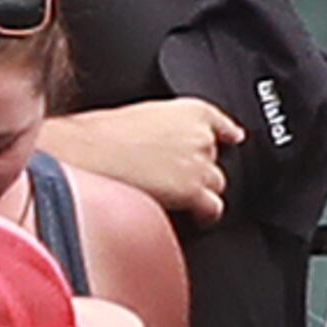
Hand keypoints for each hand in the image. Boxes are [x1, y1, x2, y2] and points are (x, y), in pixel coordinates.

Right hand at [73, 95, 244, 223]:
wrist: (93, 151)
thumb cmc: (105, 134)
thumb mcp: (143, 116)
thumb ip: (165, 128)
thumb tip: (164, 145)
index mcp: (190, 109)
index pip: (220, 124)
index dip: (226, 134)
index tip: (232, 137)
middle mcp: (201, 134)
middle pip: (216, 159)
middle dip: (201, 169)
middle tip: (179, 178)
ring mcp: (199, 164)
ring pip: (217, 184)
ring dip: (203, 192)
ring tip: (183, 200)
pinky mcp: (192, 191)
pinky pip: (213, 208)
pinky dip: (206, 214)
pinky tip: (197, 217)